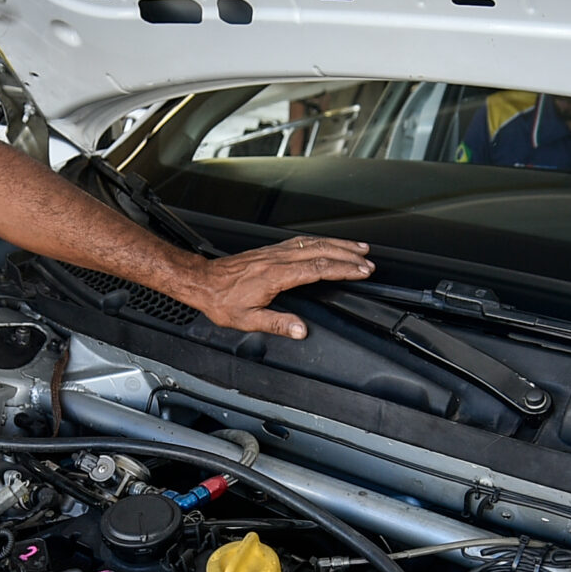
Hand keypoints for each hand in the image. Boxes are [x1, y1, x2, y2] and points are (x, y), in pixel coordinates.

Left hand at [184, 235, 373, 338]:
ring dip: (338, 245)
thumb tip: (301, 330)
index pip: (318, 269)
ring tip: (358, 249)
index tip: (361, 271)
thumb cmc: (222, 301)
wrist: (202, 282)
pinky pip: (301, 242)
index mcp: (276, 276)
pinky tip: (328, 244)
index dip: (343, 270)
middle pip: (321, 251)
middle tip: (368, 262)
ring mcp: (274, 252)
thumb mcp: (247, 320)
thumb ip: (278, 324)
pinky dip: (320, 241)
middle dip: (348, 256)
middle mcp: (277, 259)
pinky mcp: (270, 250)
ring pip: (313, 243)